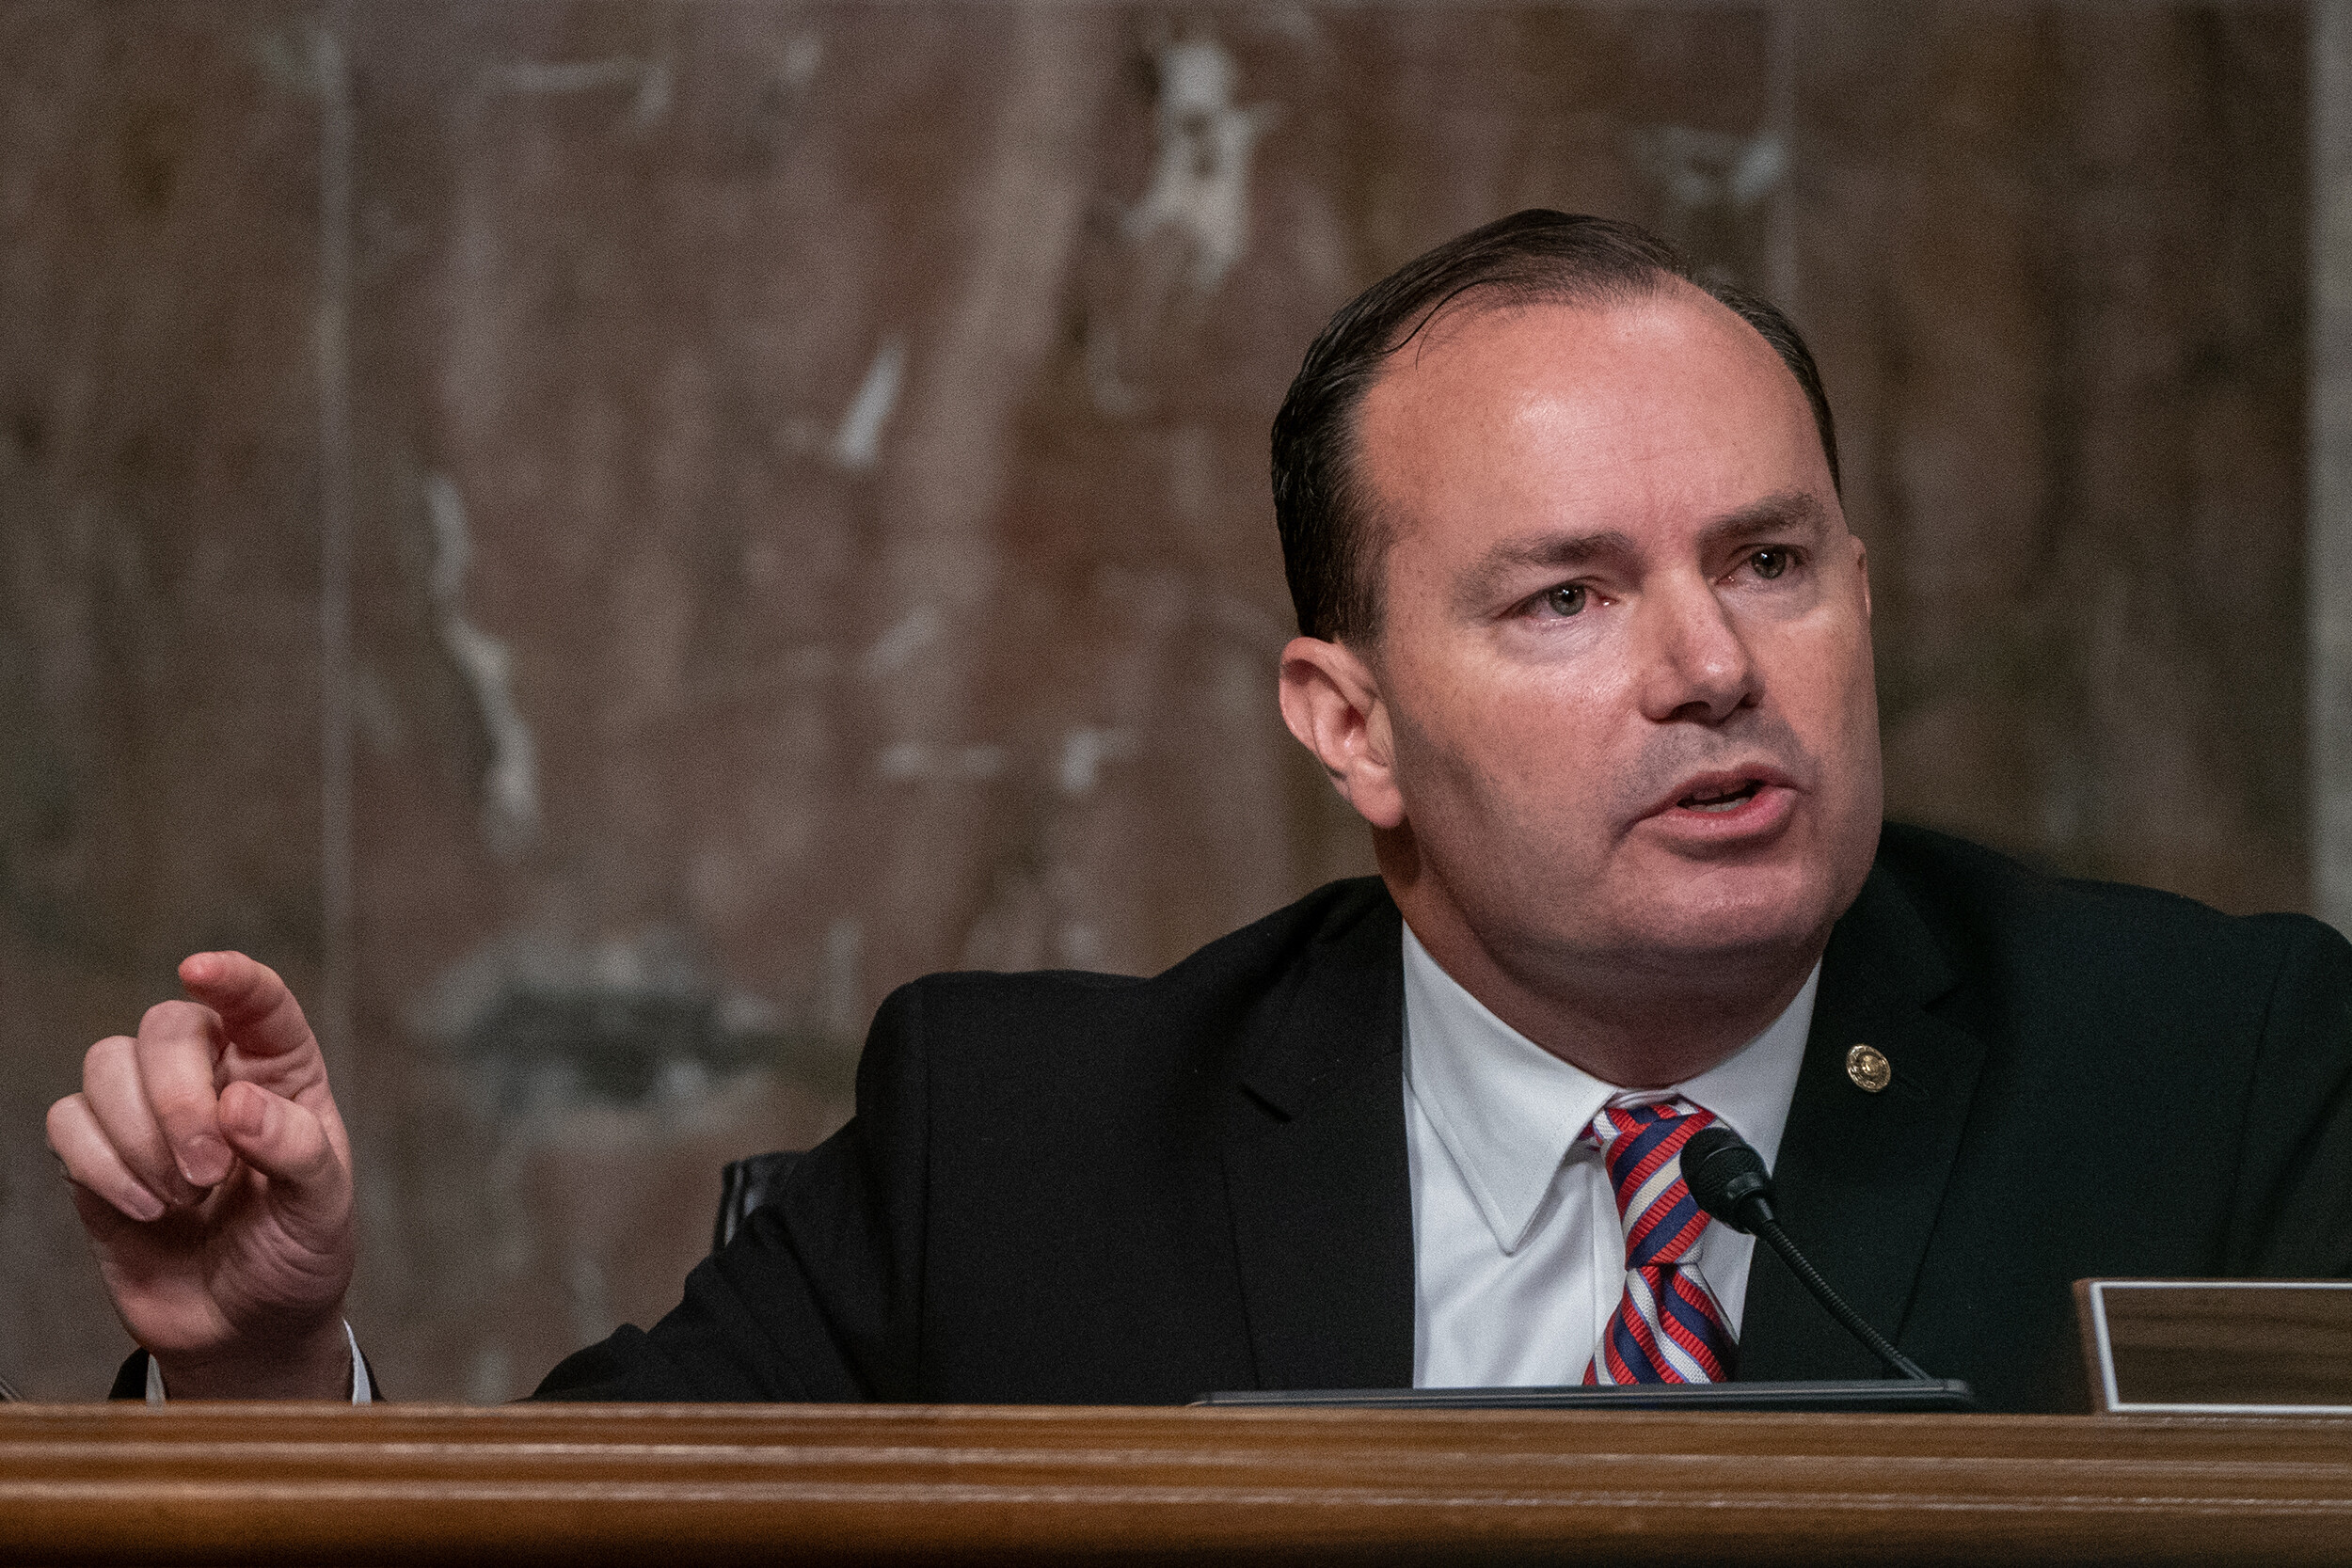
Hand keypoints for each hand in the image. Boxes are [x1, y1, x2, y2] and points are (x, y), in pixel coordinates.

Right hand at [46, 953, 355, 1397]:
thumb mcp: (323, 1210)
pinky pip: (65, 1121)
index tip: (199, 971)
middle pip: (166, 1028)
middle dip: (176, 1098)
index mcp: (282, 1074)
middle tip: (207, 1173)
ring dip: (137, 1135)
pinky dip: (97, 1164)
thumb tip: (238, 1104)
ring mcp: (149, 1114)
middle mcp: (214, 1078)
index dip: (232, 977)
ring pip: (106, 1065)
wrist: (245, 1329)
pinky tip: (145, 1210)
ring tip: (182, 1199)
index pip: (258, 1002)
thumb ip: (297, 1151)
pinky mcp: (98, 1156)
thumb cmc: (296, 1254)